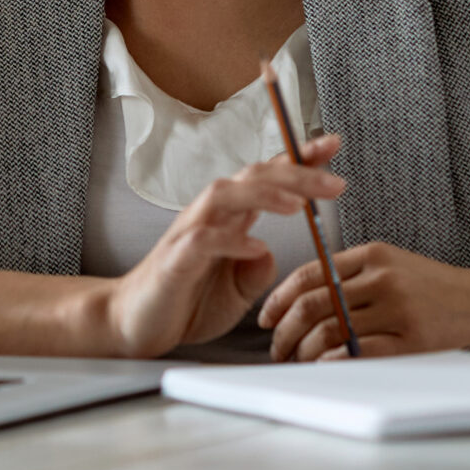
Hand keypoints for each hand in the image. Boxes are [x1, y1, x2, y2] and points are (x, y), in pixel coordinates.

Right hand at [97, 135, 344, 356]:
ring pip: (225, 194)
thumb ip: (256, 270)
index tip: (332, 145)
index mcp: (228, 219)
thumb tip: (270, 252)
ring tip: (298, 203)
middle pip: (252, 177)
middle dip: (295, 173)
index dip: (299, 160)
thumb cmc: (183, 302)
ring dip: (264, 194)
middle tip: (335, 180)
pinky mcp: (173, 260)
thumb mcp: (236, 292)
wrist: (133, 324)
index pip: (267, 178)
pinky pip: (202, 240)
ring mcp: (189, 234)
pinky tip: (256, 246)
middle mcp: (209, 217)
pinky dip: (231, 240)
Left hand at [258, 243, 469, 360]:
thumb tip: (303, 299)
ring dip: (304, 351)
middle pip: (313, 303)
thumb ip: (352, 274)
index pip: (310, 273)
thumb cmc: (436, 288)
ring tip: (297, 362)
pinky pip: (357, 352)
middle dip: (285, 330)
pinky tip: (322, 368)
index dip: (280, 298)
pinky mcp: (411, 339)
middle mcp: (381, 278)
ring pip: (330, 329)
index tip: (266, 317)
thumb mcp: (394, 265)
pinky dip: (331, 361)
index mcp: (372, 255)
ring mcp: (397, 308)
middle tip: (275, 348)